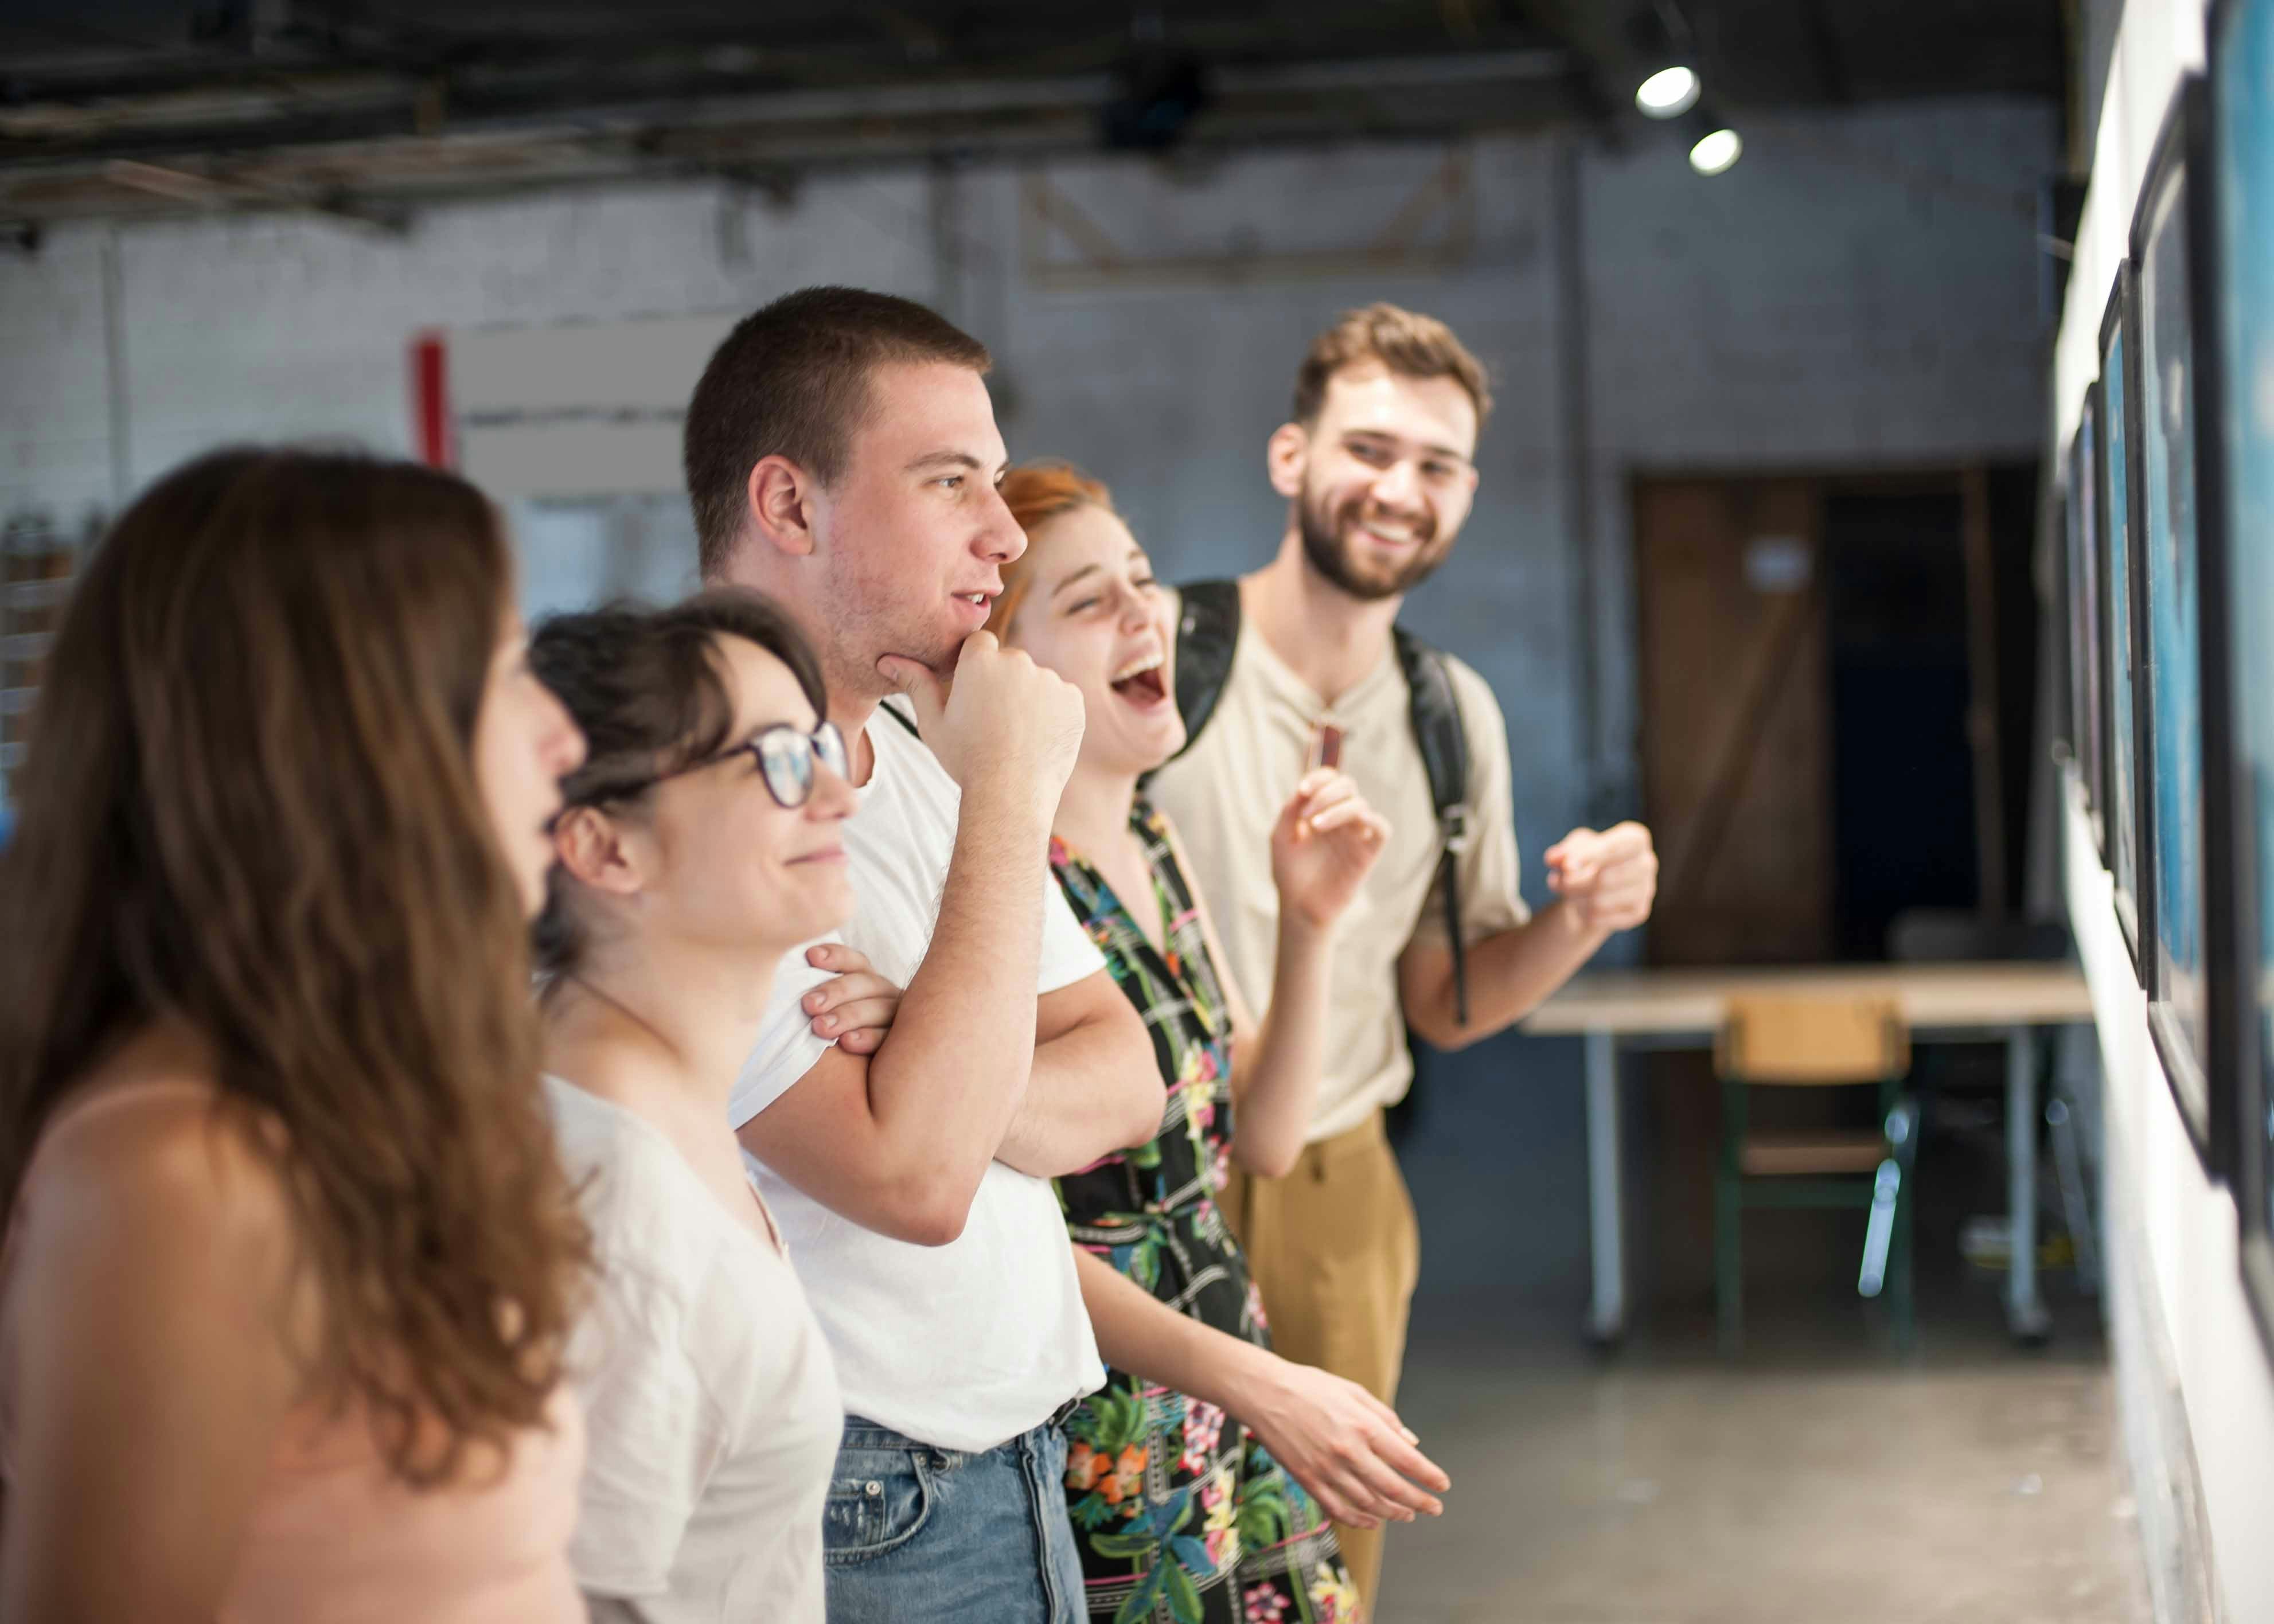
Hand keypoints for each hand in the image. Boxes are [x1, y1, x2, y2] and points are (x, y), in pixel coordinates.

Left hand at [800, 943, 904, 1056]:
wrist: (850, 1087)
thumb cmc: (824, 1039)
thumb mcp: (820, 1013)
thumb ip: (814, 998)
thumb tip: (792, 970)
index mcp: (866, 981)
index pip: (854, 961)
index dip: (835, 956)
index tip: (812, 956)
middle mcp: (884, 995)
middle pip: (865, 983)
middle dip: (836, 991)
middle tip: (809, 1004)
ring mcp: (896, 1018)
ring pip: (879, 1009)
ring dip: (848, 1016)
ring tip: (821, 1027)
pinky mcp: (900, 1045)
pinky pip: (888, 1038)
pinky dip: (868, 1038)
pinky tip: (847, 1043)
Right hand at [878, 632, 1084, 814]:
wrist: (1010, 794)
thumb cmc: (966, 759)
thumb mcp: (933, 722)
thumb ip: (915, 684)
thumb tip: (888, 659)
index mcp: (980, 659)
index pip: (980, 643)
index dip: (976, 668)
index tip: (974, 694)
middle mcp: (1018, 660)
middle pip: (1010, 661)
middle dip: (1003, 683)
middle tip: (994, 721)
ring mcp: (1049, 679)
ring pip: (1036, 680)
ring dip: (1029, 698)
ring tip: (1016, 735)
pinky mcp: (1073, 699)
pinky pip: (1061, 698)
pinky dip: (1053, 713)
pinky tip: (1037, 739)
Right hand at [1237, 1357, 1448, 1529]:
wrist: (1263, 1392)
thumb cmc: (1310, 1386)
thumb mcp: (1353, 1391)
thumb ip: (1385, 1418)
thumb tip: (1412, 1444)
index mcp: (1363, 1425)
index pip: (1406, 1460)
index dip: (1429, 1476)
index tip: (1443, 1485)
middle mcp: (1348, 1450)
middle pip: (1392, 1487)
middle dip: (1419, 1501)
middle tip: (1434, 1507)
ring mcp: (1326, 1468)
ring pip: (1368, 1503)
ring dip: (1393, 1512)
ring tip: (1408, 1513)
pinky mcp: (1308, 1480)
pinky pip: (1338, 1509)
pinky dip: (1359, 1520)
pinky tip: (1372, 1521)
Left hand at [1269, 769, 1389, 929]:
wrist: (1299, 907)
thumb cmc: (1290, 873)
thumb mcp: (1281, 837)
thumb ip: (1290, 810)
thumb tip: (1305, 789)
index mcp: (1321, 810)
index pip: (1329, 779)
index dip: (1319, 778)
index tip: (1302, 791)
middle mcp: (1341, 819)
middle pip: (1347, 785)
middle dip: (1326, 792)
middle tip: (1307, 814)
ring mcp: (1355, 835)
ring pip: (1360, 805)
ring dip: (1337, 808)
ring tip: (1315, 825)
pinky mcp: (1368, 853)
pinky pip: (1382, 829)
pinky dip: (1372, 820)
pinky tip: (1350, 826)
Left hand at [1543, 821, 1657, 932]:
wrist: (1596, 887)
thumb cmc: (1586, 859)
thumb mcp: (1573, 848)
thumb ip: (1563, 852)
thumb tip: (1554, 859)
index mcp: (1635, 839)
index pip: (1619, 846)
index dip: (1592, 856)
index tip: (1567, 866)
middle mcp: (1647, 862)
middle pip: (1605, 878)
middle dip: (1573, 883)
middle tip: (1557, 882)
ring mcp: (1647, 889)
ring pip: (1601, 901)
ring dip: (1575, 899)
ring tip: (1567, 892)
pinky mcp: (1640, 911)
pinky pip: (1603, 918)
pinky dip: (1584, 915)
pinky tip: (1582, 906)